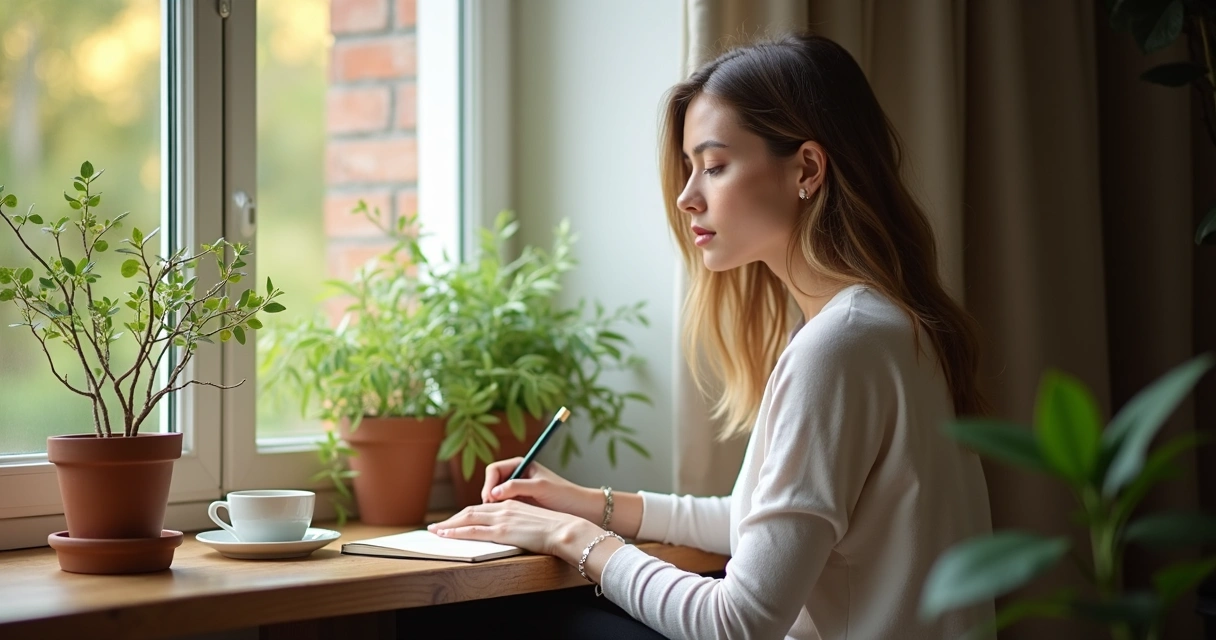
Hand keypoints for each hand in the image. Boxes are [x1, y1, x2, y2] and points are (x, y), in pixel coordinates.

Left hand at [427, 500, 600, 563]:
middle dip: (452, 519)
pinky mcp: (502, 530)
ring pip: (467, 518)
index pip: (483, 507)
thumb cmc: (558, 528)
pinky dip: (456, 531)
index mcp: (512, 503)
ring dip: (448, 525)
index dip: (466, 514)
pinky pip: (473, 530)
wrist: (567, 530)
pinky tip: (445, 535)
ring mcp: (502, 518)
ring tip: (435, 531)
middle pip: (471, 511)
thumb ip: (521, 523)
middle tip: (437, 526)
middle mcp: (504, 507)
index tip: (455, 520)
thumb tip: (514, 531)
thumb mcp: (536, 521)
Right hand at [482, 457, 602, 523]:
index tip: (491, 497)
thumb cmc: (564, 494)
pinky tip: (503, 520)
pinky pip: (502, 507)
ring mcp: (517, 492)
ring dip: (493, 506)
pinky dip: (499, 513)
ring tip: (497, 516)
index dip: (489, 483)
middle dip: (488, 495)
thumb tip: (494, 492)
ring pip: (495, 497)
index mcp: (521, 465)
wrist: (580, 509)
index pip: (494, 470)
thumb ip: (516, 486)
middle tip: (490, 509)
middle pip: (491, 483)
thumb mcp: (540, 487)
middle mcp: (517, 477)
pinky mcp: (520, 505)